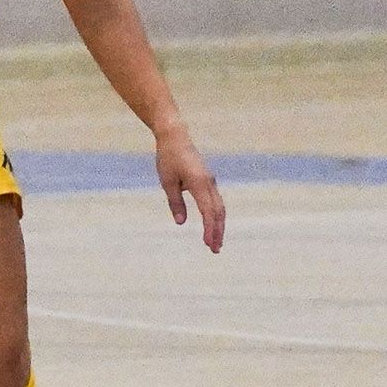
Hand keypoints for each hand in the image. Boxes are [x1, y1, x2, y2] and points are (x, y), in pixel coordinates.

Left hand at [155, 129, 224, 252]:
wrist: (175, 137)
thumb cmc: (168, 158)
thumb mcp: (167, 182)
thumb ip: (175, 202)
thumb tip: (181, 222)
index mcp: (199, 183)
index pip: (208, 211)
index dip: (209, 229)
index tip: (208, 244)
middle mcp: (209, 183)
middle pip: (218, 212)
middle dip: (218, 232)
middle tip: (215, 250)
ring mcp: (210, 181)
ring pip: (220, 207)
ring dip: (219, 225)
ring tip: (215, 241)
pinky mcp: (208, 180)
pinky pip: (216, 201)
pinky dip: (216, 215)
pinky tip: (213, 225)